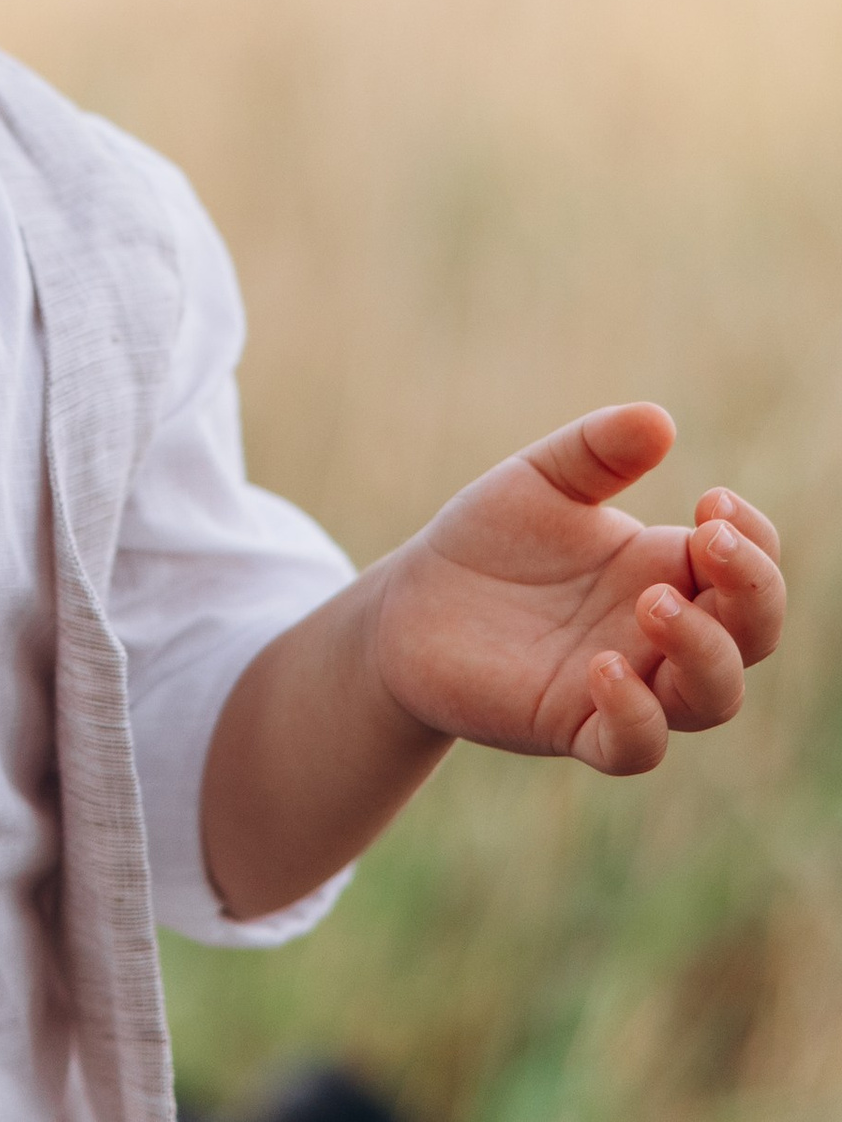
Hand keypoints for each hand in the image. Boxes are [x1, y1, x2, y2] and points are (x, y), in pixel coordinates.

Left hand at [372, 402, 785, 775]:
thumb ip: (595, 451)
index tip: (713, 502)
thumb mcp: (539, 480)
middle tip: (705, 540)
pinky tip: (604, 667)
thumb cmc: (490, 540)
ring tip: (654, 601)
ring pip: (713, 697)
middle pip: (753, 633)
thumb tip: (658, 418)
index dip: (754, 540)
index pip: (752, 565)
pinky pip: (636, 745)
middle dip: (751, 590)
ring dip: (703, 651)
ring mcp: (629, 684)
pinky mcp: (576, 726)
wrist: (411, 603)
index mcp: (666, 567)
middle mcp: (663, 632)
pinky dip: (637, 714)